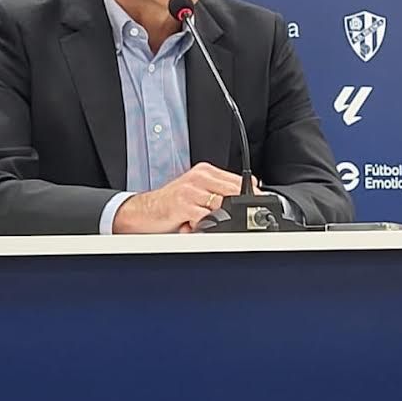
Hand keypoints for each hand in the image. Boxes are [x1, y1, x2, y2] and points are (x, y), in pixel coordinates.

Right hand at [112, 163, 260, 233]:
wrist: (141, 212)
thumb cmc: (171, 206)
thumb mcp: (197, 195)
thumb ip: (218, 195)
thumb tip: (246, 202)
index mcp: (206, 172)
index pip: (240, 180)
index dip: (252, 195)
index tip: (259, 207)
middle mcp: (199, 177)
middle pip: (234, 191)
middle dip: (242, 208)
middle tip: (245, 220)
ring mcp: (191, 189)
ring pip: (222, 205)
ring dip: (221, 220)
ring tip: (211, 225)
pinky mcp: (182, 204)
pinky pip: (205, 218)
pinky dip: (205, 227)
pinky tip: (196, 228)